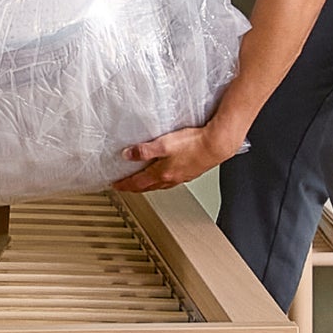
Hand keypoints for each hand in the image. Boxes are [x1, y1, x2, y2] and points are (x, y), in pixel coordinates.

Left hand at [110, 122, 241, 192]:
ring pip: (160, 185)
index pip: (138, 183)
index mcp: (162, 174)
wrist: (217, 145)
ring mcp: (182, 176)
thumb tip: (127, 155)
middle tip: (125, 186)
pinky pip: (171, 180)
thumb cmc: (193, 144)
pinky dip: (162, 180)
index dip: (124, 184)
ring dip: (148, 185)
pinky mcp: (191, 172)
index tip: (115, 186)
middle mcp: (172, 178)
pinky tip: (165, 174)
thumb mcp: (163, 144)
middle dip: (134, 187)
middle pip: (148, 186)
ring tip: (141, 182)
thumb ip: (144, 150)